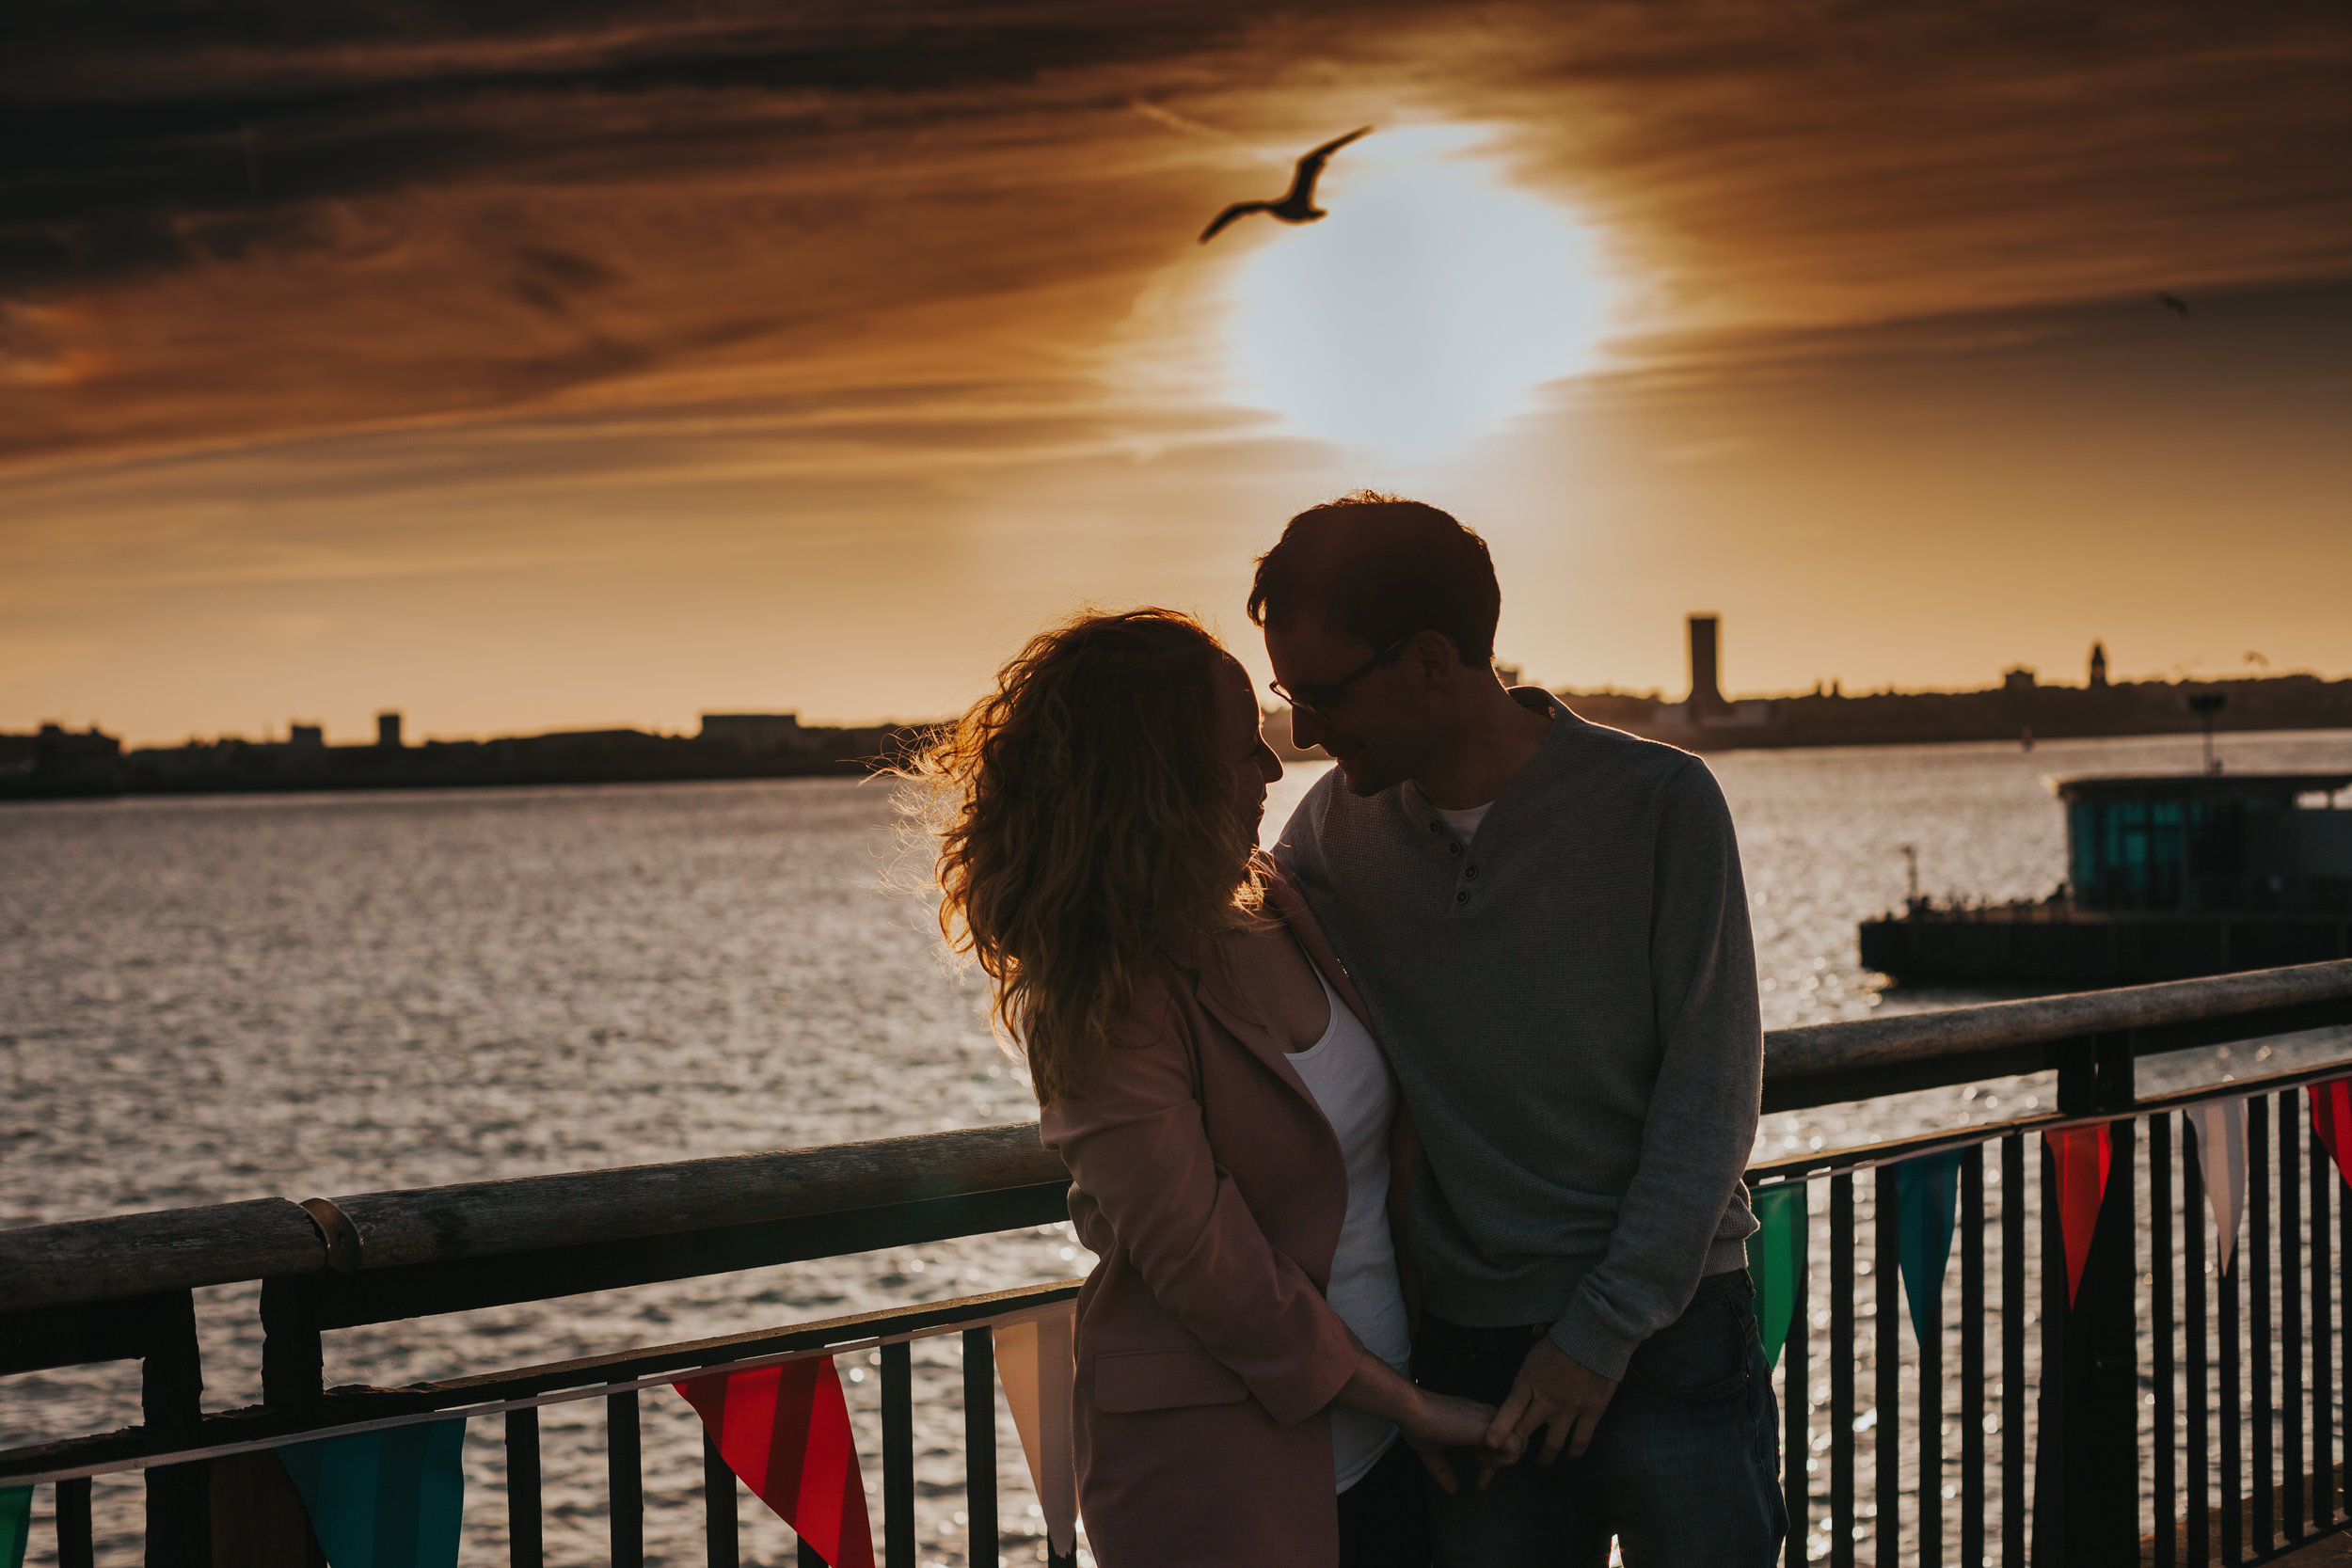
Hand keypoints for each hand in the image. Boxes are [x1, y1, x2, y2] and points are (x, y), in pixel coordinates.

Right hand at [1396, 1390, 1508, 1495]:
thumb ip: (1444, 1470)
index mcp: (1476, 1420)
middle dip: (1502, 1462)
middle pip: (1515, 1441)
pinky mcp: (1491, 1427)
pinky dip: (1504, 1459)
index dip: (1493, 1462)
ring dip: (1503, 1460)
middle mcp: (1488, 1417)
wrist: (1413, 1410)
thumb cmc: (1418, 1425)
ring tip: (1481, 1461)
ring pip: (1520, 1443)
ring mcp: (1491, 1420)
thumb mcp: (1432, 1452)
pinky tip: (1482, 1459)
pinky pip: (1516, 1446)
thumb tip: (1451, 1490)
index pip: (1501, 1440)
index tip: (1480, 1480)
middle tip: (1482, 1475)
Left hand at [1480, 1336, 1616, 1483]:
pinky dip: (1574, 1451)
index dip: (1500, 1428)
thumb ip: (1526, 1378)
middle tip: (1515, 1455)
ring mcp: (1570, 1407)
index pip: (1511, 1408)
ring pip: (1553, 1443)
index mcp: (1530, 1380)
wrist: (1597, 1335)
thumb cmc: (1563, 1342)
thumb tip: (1518, 1393)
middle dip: (1518, 1445)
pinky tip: (1570, 1455)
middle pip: (1527, 1430)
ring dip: (1545, 1456)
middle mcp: (1547, 1398)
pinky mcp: (1592, 1411)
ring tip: (1542, 1461)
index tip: (1490, 1443)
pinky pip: (1581, 1440)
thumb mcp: (1535, 1356)